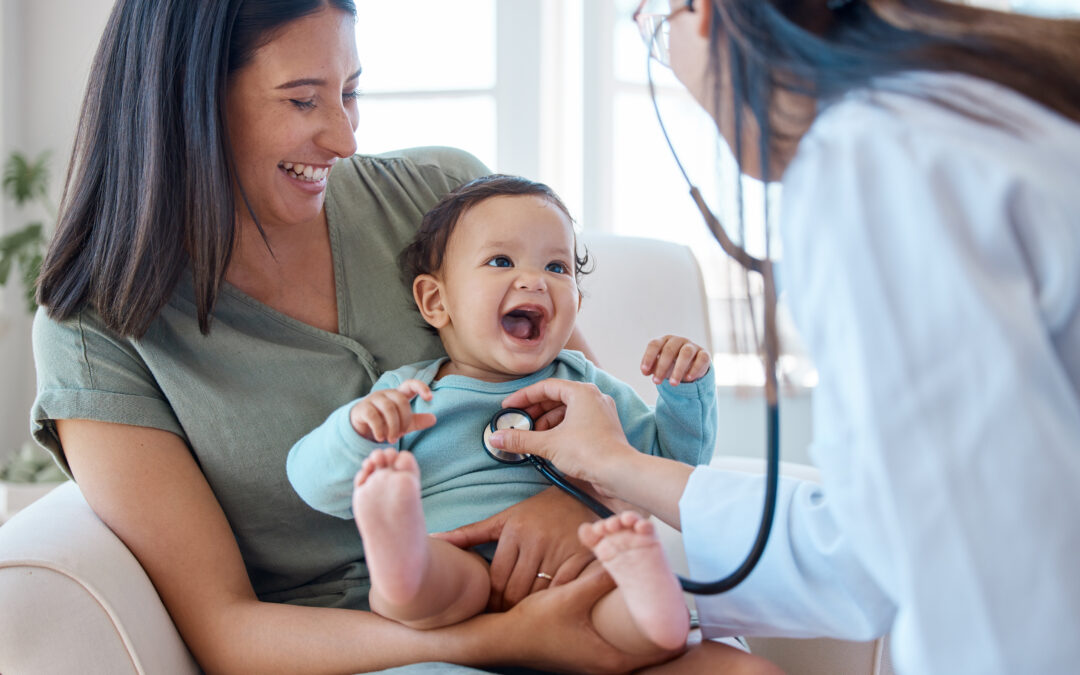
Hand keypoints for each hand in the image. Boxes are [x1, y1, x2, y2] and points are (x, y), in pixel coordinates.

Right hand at [349, 379, 435, 442]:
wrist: (361, 429)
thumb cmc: (385, 423)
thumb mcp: (403, 424)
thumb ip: (417, 421)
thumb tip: (434, 419)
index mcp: (398, 394)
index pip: (410, 384)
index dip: (421, 387)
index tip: (430, 398)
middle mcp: (386, 394)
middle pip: (400, 400)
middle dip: (404, 419)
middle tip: (401, 434)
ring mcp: (373, 399)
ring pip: (388, 408)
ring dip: (393, 426)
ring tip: (392, 439)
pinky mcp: (362, 408)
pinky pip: (373, 416)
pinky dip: (379, 429)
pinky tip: (381, 438)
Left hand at [432, 486, 596, 610]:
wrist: (583, 494)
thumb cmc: (538, 511)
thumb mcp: (504, 519)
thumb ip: (470, 533)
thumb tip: (434, 540)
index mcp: (514, 530)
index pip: (496, 580)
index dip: (491, 601)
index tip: (491, 609)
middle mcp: (536, 539)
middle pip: (516, 591)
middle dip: (509, 608)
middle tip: (507, 617)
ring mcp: (561, 548)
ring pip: (539, 595)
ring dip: (531, 609)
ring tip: (527, 614)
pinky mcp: (583, 556)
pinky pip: (564, 590)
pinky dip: (555, 601)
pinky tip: (552, 605)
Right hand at [489, 379, 637, 491]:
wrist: (620, 473)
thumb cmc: (590, 452)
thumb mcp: (549, 444)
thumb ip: (521, 439)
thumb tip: (496, 438)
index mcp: (582, 392)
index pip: (546, 387)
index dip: (524, 397)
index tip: (509, 407)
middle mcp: (593, 397)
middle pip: (556, 398)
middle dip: (535, 412)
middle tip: (518, 423)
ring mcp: (600, 413)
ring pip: (566, 411)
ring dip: (546, 422)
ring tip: (532, 437)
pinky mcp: (603, 428)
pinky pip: (576, 422)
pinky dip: (560, 429)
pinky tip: (548, 443)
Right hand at [495, 569, 681, 672]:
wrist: (504, 640)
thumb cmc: (534, 625)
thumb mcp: (569, 597)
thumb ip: (598, 578)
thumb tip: (623, 554)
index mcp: (612, 659)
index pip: (661, 651)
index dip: (676, 631)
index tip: (684, 610)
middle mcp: (609, 666)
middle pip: (652, 650)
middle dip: (662, 624)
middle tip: (673, 600)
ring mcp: (600, 663)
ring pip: (637, 646)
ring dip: (645, 625)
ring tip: (657, 601)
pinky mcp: (591, 655)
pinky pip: (621, 643)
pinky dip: (629, 629)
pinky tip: (628, 608)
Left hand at [640, 335, 710, 385]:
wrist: (692, 366)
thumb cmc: (672, 364)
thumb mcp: (660, 366)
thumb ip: (652, 367)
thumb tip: (645, 371)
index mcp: (665, 340)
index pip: (655, 344)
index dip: (648, 357)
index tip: (644, 372)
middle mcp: (678, 341)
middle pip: (669, 350)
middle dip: (662, 367)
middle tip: (656, 382)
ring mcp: (692, 346)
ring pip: (686, 353)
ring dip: (678, 369)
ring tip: (672, 384)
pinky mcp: (704, 354)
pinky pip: (701, 359)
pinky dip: (695, 369)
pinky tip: (688, 379)